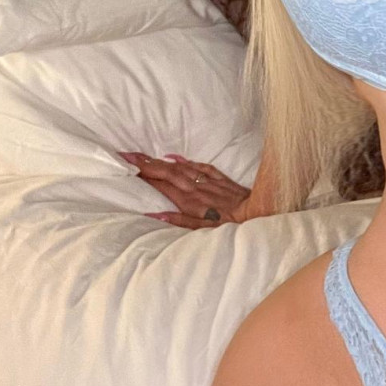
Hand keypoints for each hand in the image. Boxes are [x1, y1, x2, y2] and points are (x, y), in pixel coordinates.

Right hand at [119, 151, 254, 228]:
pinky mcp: (220, 178)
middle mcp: (197, 188)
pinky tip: (174, 157)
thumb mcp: (203, 230)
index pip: (162, 185)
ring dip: (161, 161)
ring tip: (143, 155)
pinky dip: (185, 162)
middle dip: (147, 163)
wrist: (258, 214)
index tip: (127, 167)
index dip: (144, 176)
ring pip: (181, 168)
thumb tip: (154, 214)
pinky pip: (200, 166)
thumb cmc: (230, 226)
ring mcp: (209, 181)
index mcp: (191, 202)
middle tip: (127, 155)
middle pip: (168, 172)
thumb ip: (179, 221)